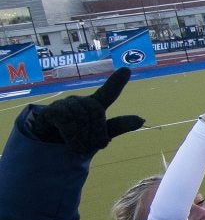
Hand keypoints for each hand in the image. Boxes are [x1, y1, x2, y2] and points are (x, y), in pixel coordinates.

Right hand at [26, 68, 143, 154]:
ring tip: (81, 148)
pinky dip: (73, 136)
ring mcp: (65, 104)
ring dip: (84, 137)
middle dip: (98, 131)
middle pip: (96, 110)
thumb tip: (142, 119)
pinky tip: (74, 145)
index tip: (126, 70)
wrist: (48, 149)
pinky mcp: (50, 111)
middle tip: (95, 146)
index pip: (107, 94)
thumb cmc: (77, 139)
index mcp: (94, 106)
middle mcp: (80, 101)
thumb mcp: (99, 136)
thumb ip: (118, 126)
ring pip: (80, 116)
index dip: (116, 83)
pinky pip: (66, 120)